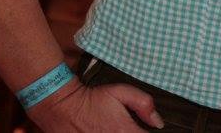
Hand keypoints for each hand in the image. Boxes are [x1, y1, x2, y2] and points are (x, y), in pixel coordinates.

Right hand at [27, 81, 163, 131]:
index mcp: (124, 131)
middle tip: (129, 127)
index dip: (147, 132)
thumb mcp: (121, 92)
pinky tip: (107, 131)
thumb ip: (144, 104)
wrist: (61, 107)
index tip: (143, 128)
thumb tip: (158, 123)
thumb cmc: (92, 99)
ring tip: (114, 128)